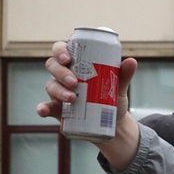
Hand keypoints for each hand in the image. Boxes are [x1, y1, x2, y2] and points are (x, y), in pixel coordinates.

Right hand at [38, 40, 142, 170]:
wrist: (112, 123)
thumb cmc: (112, 98)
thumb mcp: (119, 87)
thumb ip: (124, 74)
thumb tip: (131, 61)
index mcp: (76, 64)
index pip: (62, 50)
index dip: (60, 50)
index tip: (69, 58)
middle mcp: (63, 75)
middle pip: (52, 65)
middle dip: (61, 72)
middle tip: (75, 82)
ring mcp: (58, 92)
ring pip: (50, 85)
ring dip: (59, 90)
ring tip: (73, 98)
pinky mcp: (57, 109)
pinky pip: (45, 106)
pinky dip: (42, 108)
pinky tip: (43, 110)